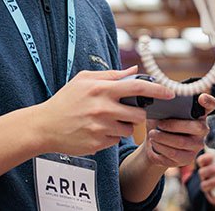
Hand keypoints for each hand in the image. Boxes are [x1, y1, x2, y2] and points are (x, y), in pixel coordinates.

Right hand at [33, 66, 174, 155]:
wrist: (44, 126)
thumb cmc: (66, 100)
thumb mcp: (84, 80)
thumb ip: (111, 75)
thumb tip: (134, 71)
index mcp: (102, 89)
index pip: (137, 87)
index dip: (158, 90)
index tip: (170, 93)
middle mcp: (103, 109)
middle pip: (138, 114)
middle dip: (138, 113)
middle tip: (128, 110)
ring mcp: (100, 128)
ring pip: (128, 129)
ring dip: (124, 125)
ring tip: (106, 120)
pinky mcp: (97, 144)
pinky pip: (115, 140)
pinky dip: (111, 135)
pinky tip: (97, 130)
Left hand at [140, 93, 214, 167]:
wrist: (154, 143)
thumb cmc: (160, 122)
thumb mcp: (161, 111)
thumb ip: (165, 105)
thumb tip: (158, 102)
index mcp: (198, 112)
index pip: (210, 105)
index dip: (208, 101)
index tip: (202, 98)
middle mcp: (202, 128)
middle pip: (196, 127)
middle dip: (174, 125)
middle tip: (159, 124)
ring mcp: (197, 144)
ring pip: (182, 142)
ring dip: (163, 138)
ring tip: (152, 134)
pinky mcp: (189, 158)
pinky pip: (175, 154)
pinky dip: (161, 148)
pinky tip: (155, 143)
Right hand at [196, 151, 214, 205]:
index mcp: (206, 166)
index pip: (201, 161)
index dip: (205, 158)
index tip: (212, 156)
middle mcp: (204, 176)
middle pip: (201, 172)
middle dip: (209, 170)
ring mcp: (206, 186)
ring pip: (203, 185)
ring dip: (211, 182)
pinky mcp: (211, 196)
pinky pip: (212, 198)